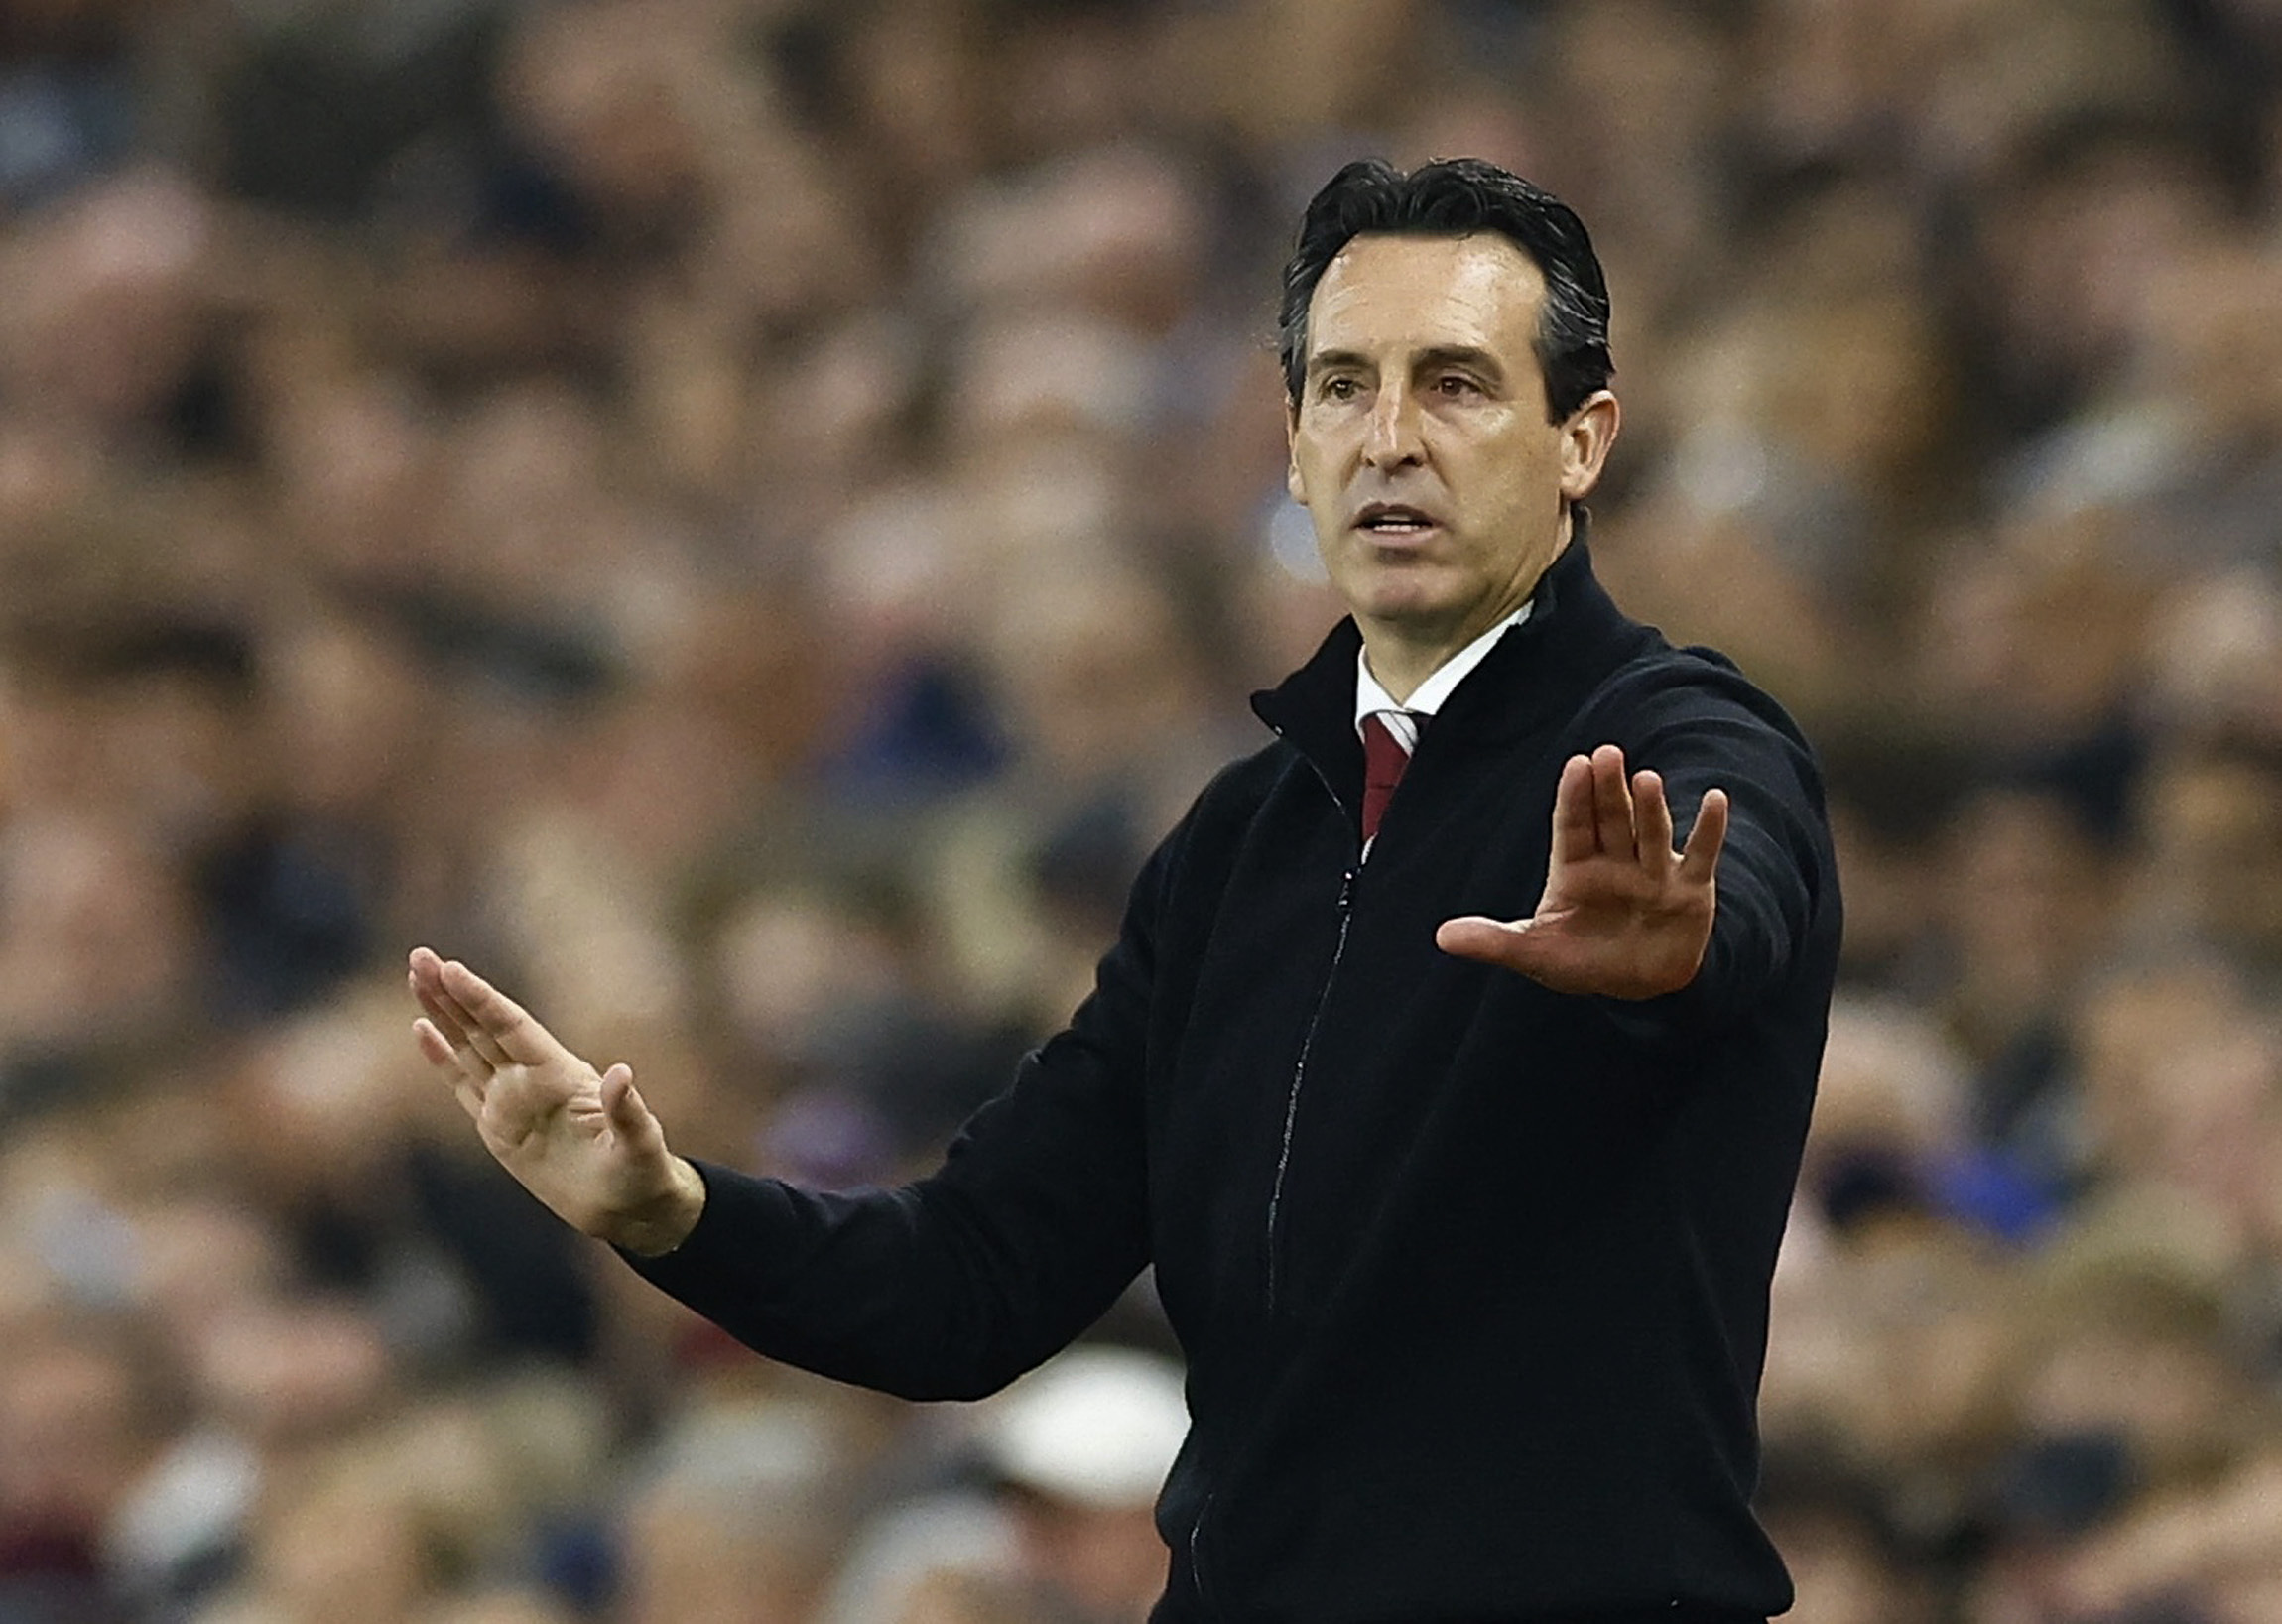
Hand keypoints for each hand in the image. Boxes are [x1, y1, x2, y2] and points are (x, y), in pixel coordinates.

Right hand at [408, 947, 704, 1255]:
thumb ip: (627, 1111)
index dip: (481, 999)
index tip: (451, 968)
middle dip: (451, 992)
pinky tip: (421, 1027)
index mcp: (560, 1075)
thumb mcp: (639, 1143)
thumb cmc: (640, 1172)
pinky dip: (441, 1057)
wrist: (628, 1206)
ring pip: (467, 1047)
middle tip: (418, 955)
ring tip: (415, 976)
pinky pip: (462, 1085)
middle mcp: (532, 1080)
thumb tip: (621, 1074)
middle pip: (482, 1027)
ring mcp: (512, 1100)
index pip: (512, 1027)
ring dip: (441, 1013)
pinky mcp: (497, 1127)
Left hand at [1435, 743, 1726, 998]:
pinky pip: (1701, 855)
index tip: (1576, 766)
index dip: (1575, 798)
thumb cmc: (1584, 962)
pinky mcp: (1690, 890)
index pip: (1573, 827)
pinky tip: (1717, 799)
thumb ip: (1494, 942)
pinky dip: (1710, 830)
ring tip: (1647, 779)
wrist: (1641, 988)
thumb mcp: (1535, 953)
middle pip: (1612, 819)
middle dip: (1609, 790)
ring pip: (1652, 832)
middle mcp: (1615, 861)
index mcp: (1576, 868)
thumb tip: (1442, 937)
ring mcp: (1653, 872)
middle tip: (1606, 754)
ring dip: (1651, 807)